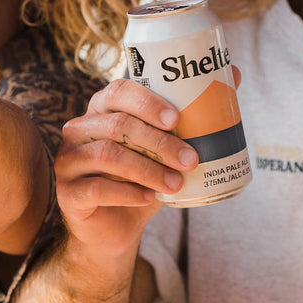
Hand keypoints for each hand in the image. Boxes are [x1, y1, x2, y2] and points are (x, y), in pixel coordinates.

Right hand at [53, 78, 197, 261]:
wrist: (116, 229)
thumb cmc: (144, 180)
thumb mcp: (168, 149)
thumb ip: (194, 117)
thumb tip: (235, 74)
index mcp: (103, 109)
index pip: (119, 90)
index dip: (147, 101)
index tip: (177, 119)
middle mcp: (80, 128)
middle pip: (118, 124)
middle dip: (159, 142)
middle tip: (191, 159)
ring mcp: (69, 159)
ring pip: (108, 155)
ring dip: (148, 170)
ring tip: (177, 183)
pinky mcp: (67, 191)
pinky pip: (96, 187)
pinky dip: (127, 193)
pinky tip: (149, 199)